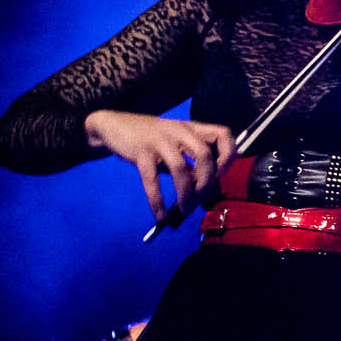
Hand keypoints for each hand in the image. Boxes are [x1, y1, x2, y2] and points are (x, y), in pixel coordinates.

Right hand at [84, 111, 235, 222]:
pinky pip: (152, 180)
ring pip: (180, 170)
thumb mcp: (175, 143)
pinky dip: (158, 201)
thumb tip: (208, 192)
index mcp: (192, 128)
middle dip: (207, 182)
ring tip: (185, 211)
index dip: (228, 157)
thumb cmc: (150, 139)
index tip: (221, 176)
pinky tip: (161, 215)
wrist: (113, 125)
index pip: (223, 134)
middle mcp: (179, 130)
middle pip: (205, 155)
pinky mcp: (140, 152)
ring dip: (186, 196)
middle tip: (201, 199)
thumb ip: (191, 162)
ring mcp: (159, 140)